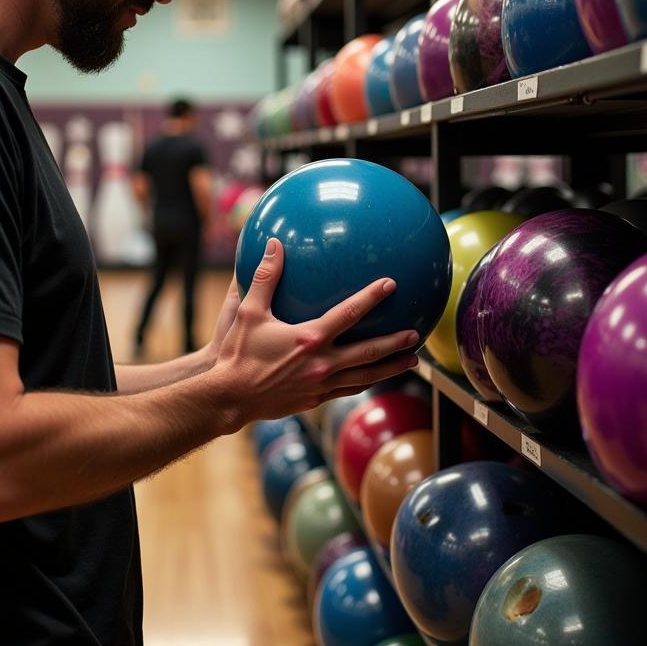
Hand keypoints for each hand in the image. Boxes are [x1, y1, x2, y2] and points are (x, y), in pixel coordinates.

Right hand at [209, 238, 419, 427]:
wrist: (230, 397)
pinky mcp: (315, 401)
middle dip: (395, 343)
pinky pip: (347, 390)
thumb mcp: (248, 311)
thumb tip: (275, 245)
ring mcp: (321, 385)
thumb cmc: (238, 353)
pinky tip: (373, 377)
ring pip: (365, 377)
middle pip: (368, 352)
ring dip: (390, 368)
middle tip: (416, 334)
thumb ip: (265, 277)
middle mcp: (321, 364)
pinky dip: (365, 382)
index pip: (349, 314)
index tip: (390, 284)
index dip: (372, 297)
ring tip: (411, 362)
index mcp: (309, 338)